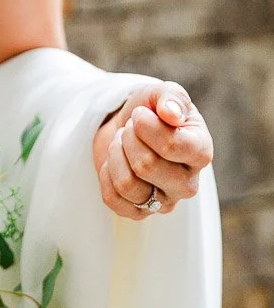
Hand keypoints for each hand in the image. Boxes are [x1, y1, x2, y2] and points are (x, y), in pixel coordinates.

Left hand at [92, 80, 213, 220]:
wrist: (126, 129)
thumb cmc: (151, 112)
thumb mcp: (161, 94)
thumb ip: (171, 97)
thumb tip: (171, 114)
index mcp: (201, 152)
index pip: (174, 146)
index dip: (147, 127)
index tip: (139, 114)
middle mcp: (188, 184)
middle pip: (146, 166)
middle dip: (129, 139)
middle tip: (130, 128)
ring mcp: (164, 202)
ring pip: (127, 184)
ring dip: (116, 155)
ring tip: (121, 143)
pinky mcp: (139, 213)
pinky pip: (112, 198)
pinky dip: (106, 174)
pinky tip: (116, 163)